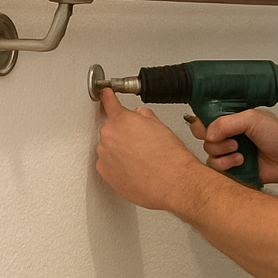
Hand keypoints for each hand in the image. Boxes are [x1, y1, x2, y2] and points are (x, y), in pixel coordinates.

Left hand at [96, 89, 201, 209]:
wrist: (172, 183)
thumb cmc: (170, 158)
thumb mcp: (160, 127)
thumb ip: (144, 117)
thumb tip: (140, 115)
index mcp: (122, 119)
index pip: (109, 103)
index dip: (108, 97)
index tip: (105, 94)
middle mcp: (109, 135)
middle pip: (110, 129)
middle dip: (123, 133)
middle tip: (141, 144)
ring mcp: (104, 155)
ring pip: (108, 148)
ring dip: (119, 151)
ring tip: (140, 160)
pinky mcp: (104, 172)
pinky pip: (107, 164)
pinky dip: (117, 166)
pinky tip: (134, 169)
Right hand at [184, 108, 277, 186]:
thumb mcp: (253, 119)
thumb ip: (226, 122)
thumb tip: (208, 133)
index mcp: (232, 119)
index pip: (206, 117)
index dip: (202, 123)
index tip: (208, 128)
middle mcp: (229, 134)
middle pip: (204, 136)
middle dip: (214, 140)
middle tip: (232, 140)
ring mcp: (229, 151)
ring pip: (208, 153)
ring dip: (222, 153)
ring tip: (240, 152)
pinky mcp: (231, 168)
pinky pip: (215, 168)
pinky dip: (226, 165)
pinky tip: (241, 162)